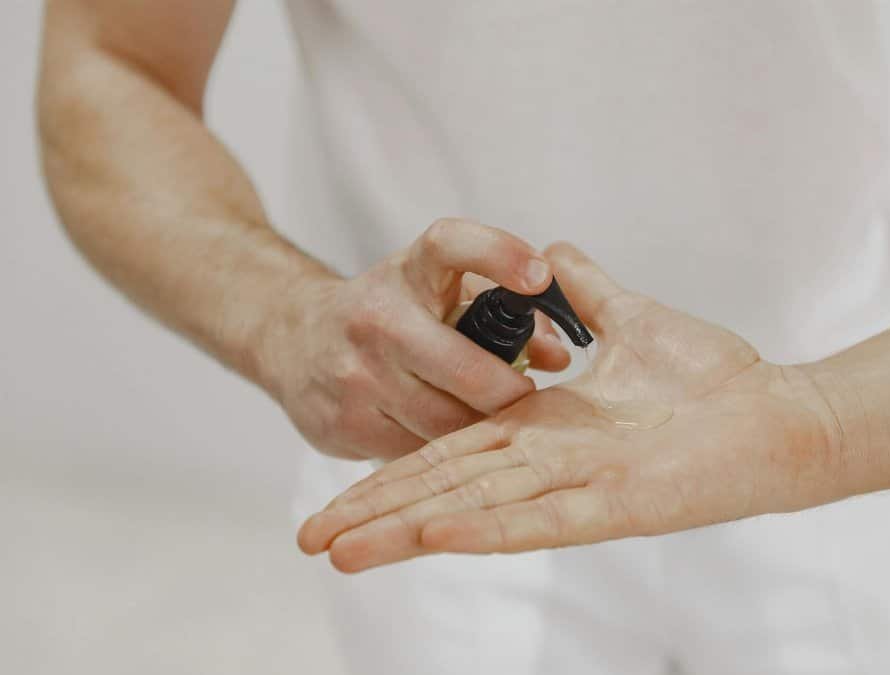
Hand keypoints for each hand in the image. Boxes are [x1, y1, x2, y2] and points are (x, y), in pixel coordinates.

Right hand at [258, 218, 569, 461]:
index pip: (451, 245)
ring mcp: (355, 373)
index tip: (541, 276)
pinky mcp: (344, 423)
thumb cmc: (392, 313)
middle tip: (528, 400)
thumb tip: (557, 354)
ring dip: (476, 426)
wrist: (292, 338)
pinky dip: (440, 450)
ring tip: (488, 420)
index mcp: (410, 272)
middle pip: (465, 369)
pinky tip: (448, 441)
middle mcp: (377, 317)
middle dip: (508, 392)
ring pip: (444, 421)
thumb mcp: (442, 293)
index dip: (500, 255)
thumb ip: (504, 313)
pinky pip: (415, 452)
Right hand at [297, 243, 842, 571]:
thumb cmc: (714, 377)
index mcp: (546, 430)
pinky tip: (434, 536)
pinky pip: (542, 520)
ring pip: (477, 514)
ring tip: (342, 551)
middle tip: (307, 542)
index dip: (394, 467)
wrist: (779, 412)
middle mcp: (550, 467)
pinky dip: (486, 529)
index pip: (449, 448)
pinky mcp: (615, 506)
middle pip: (445, 492)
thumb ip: (588, 292)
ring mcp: (579, 491)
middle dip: (376, 515)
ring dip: (408, 531)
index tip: (341, 475)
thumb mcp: (632, 322)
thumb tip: (552, 253)